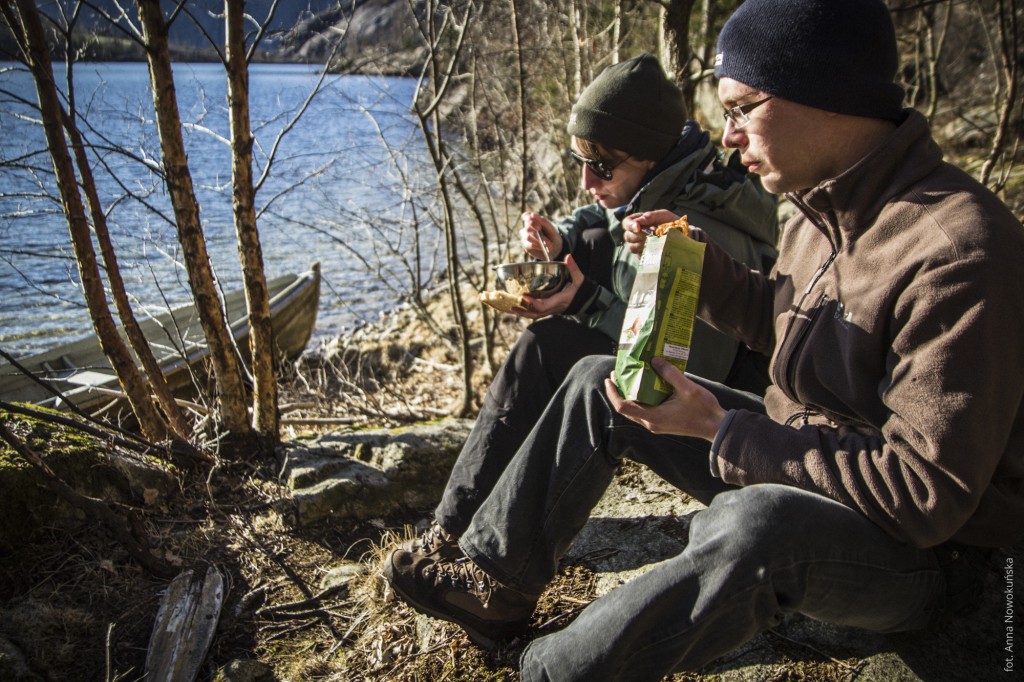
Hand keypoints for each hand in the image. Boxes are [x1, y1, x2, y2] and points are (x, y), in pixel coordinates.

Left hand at [515, 255, 583, 319]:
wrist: (589, 302)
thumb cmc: (584, 291)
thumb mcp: (580, 279)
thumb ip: (573, 268)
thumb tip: (568, 256)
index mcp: (559, 300)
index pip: (543, 306)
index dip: (533, 303)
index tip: (524, 295)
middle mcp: (554, 308)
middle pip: (536, 314)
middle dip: (524, 312)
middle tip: (512, 306)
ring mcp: (553, 310)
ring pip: (536, 315)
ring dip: (524, 313)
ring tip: (513, 308)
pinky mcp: (551, 309)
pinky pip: (538, 312)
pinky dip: (529, 310)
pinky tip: (522, 304)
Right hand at [520, 211, 562, 260]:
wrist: (555, 248)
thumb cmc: (552, 236)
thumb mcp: (551, 228)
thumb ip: (543, 221)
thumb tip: (532, 214)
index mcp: (533, 221)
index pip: (526, 216)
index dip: (529, 218)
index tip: (537, 222)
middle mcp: (527, 228)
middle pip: (527, 227)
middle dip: (534, 228)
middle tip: (540, 229)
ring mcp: (525, 237)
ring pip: (527, 237)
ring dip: (537, 239)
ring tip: (548, 242)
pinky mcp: (526, 246)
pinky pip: (528, 245)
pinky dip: (536, 245)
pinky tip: (542, 246)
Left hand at [604, 357, 726, 440]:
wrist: (716, 427)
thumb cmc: (703, 409)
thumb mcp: (687, 388)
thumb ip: (670, 373)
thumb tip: (654, 360)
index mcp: (653, 416)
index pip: (623, 407)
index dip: (613, 393)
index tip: (609, 379)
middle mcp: (651, 423)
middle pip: (626, 409)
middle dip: (619, 391)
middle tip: (617, 374)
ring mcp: (656, 425)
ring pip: (635, 411)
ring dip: (630, 395)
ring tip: (629, 378)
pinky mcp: (662, 424)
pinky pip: (645, 411)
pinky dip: (641, 399)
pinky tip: (646, 386)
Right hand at [622, 210, 679, 255]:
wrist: (682, 235)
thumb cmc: (671, 222)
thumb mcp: (663, 215)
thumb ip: (651, 215)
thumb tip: (640, 220)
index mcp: (638, 221)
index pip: (626, 223)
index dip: (630, 225)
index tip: (637, 227)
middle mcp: (636, 234)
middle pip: (627, 236)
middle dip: (638, 235)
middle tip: (652, 233)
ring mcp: (639, 245)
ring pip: (632, 247)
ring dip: (642, 244)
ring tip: (654, 240)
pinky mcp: (645, 255)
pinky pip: (640, 256)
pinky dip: (647, 251)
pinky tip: (655, 248)